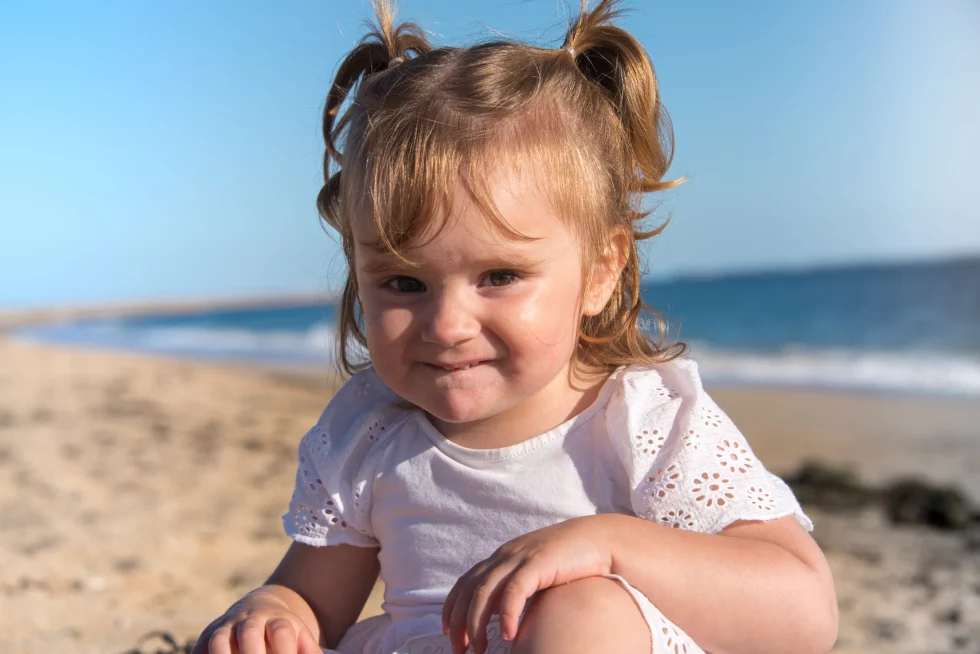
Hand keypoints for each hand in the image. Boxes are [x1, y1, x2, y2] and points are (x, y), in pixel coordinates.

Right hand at [191, 590, 320, 653]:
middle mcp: (250, 621)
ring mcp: (226, 627)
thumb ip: (309, 651)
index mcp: (277, 620)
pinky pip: (200, 649)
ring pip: (220, 640)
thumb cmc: (284, 633)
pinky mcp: (206, 637)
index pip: (281, 632)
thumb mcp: (301, 638)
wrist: (258, 608)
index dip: (284, 652)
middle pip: (250, 634)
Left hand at [441, 515, 616, 653]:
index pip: (466, 583)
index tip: (450, 633)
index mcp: (503, 558)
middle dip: (460, 622)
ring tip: (479, 649)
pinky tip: (507, 634)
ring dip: (477, 624)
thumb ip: (519, 588)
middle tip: (459, 650)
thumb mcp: (537, 574)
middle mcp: (506, 555)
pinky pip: (514, 590)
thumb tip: (504, 616)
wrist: (601, 539)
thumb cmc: (572, 561)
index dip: (453, 608)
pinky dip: (505, 613)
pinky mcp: (538, 562)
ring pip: (484, 592)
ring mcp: (520, 557)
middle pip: (469, 590)